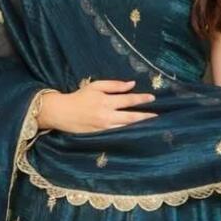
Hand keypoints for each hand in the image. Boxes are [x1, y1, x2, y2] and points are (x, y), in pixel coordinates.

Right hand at [37, 79, 157, 133]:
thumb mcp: (95, 86)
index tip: (153, 98)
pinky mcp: (100, 136)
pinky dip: (128, 133)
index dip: (141, 99)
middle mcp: (106, 116)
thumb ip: (114, 85)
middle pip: (131, 117)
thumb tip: (132, 84)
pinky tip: (136, 133)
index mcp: (106, 101)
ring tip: (151, 126)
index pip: (128, 100)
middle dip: (145, 116)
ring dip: (139, 126)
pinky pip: (118, 135)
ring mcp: (104, 128)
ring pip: (126, 128)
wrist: (62, 112)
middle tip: (158, 116)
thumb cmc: (79, 97)